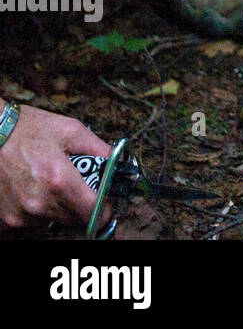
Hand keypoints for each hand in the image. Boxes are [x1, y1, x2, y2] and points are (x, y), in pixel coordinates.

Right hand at [0, 104, 112, 228]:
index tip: (107, 202)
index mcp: (58, 181)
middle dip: (81, 205)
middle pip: (74, 219)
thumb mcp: (72, 130)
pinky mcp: (4, 221)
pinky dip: (35, 211)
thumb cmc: (28, 129)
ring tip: (49, 182)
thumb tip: (120, 164)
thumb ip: (100, 150)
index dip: (105, 208)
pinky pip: (30, 223)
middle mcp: (38, 204)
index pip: (93, 212)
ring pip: (52, 221)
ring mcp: (18, 215)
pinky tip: (31, 189)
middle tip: (77, 185)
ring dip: (57, 207)